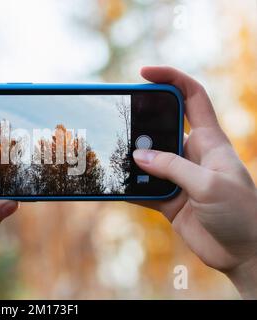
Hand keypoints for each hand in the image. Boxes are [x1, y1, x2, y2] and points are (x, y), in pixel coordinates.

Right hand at [132, 66, 256, 298]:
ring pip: (147, 160)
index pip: (192, 97)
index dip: (171, 79)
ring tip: (112, 156)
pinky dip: (128, 187)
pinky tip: (115, 186)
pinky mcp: (168, 199)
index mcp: (210, 141)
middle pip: (161, 127)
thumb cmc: (241, 213)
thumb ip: (172, 167)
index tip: (144, 73)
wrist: (243, 253)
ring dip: (130, 159)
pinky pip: (142, 188)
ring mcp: (178, 177)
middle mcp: (191, 155)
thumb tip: (138, 155)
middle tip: (117, 122)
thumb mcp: (209, 184)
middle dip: (140, 123)